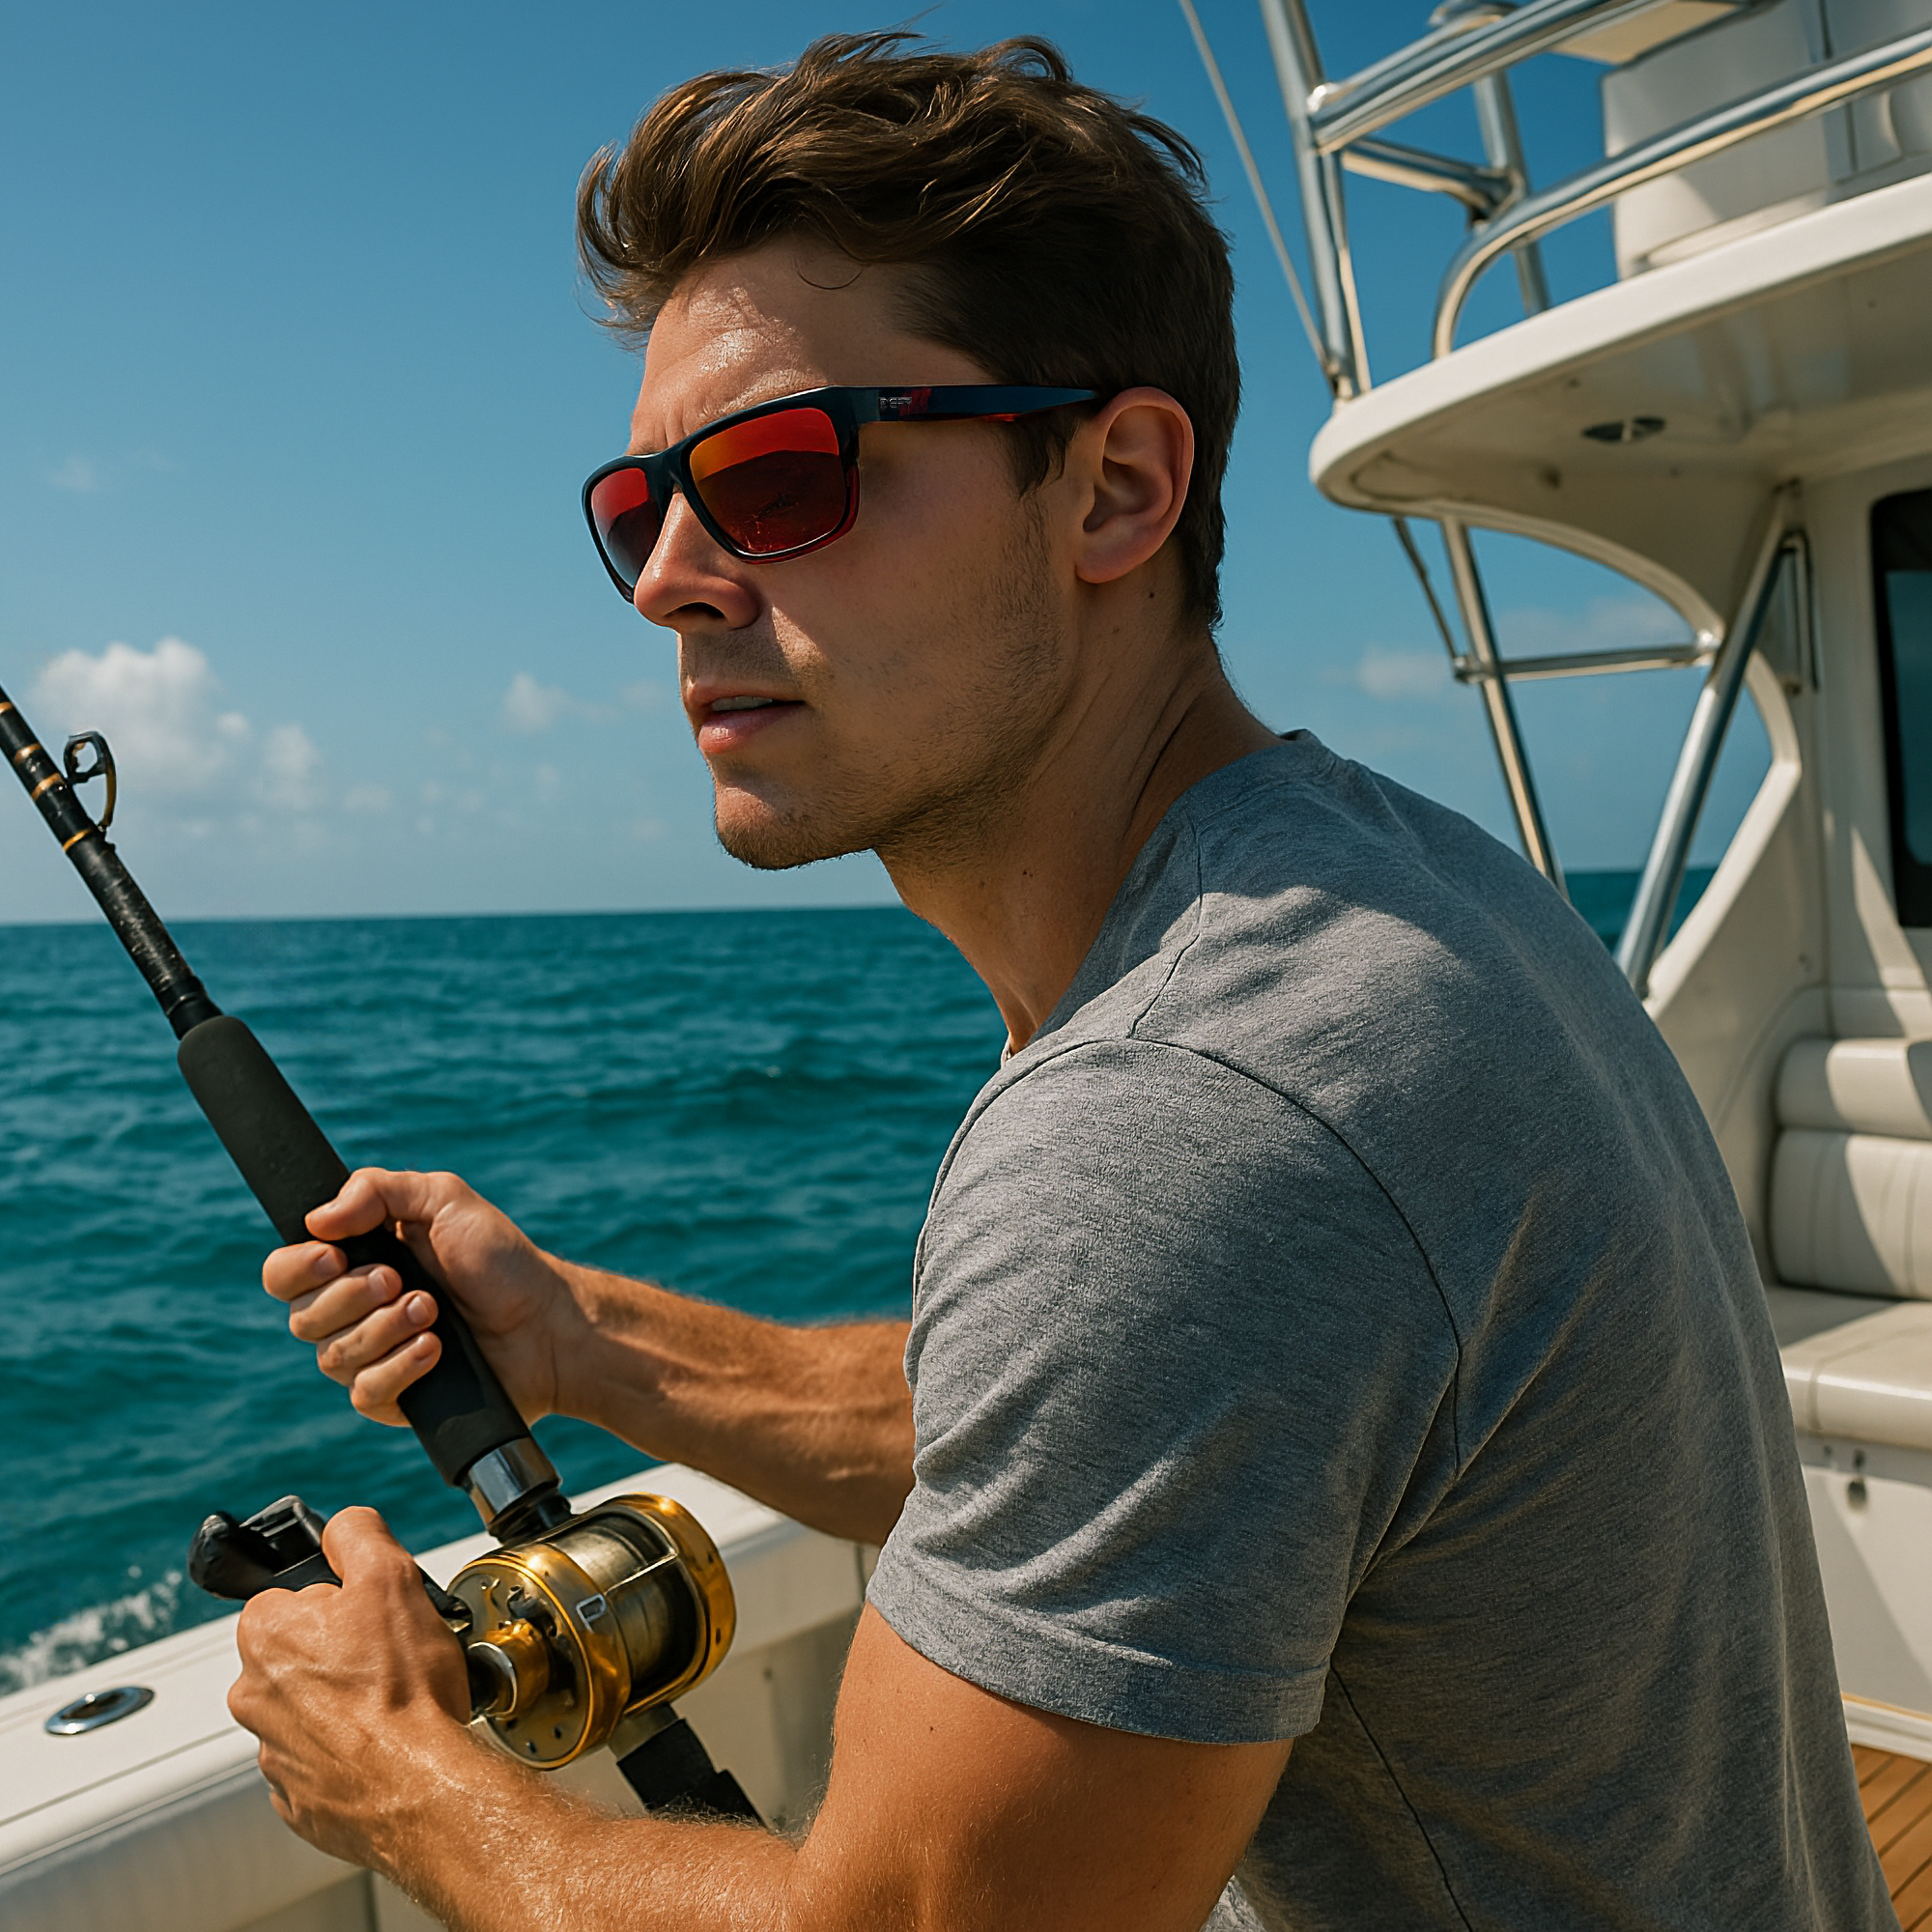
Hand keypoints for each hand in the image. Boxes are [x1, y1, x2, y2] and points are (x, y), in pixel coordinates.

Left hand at [228, 1508, 483, 1867]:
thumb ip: (358, 1534)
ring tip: (397, 1704)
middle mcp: (253, 1695)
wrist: (419, 1787)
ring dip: (346, 1704)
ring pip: (310, 1709)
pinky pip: (321, 1761)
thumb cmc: (403, 1689)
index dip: (339, 1600)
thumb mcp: (391, 1576)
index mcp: (266, 1635)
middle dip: (341, 1653)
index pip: (290, 1597)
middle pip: (300, 1653)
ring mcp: (273, 1753)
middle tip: (391, 1659)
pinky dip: (350, 1752)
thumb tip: (342, 1527)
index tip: (370, 1616)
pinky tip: (388, 1744)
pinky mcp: (298, 1799)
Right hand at [262, 1167, 574, 1426]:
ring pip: (331, 1358)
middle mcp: (353, 1313)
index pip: (284, 1273)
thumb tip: (316, 1218)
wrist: (547, 1320)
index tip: (334, 1254)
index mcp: (355, 1263)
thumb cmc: (499, 1259)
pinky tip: (435, 1350)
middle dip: (350, 1297)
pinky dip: (400, 1366)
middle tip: (401, 1280)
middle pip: (300, 1318)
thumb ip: (378, 1190)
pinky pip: (365, 1393)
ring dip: (384, 1328)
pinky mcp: (394, 1400)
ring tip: (432, 1310)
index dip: (296, 1267)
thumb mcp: (444, 1201)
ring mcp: (371, 1358)